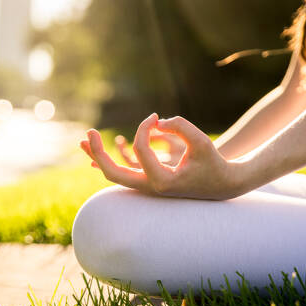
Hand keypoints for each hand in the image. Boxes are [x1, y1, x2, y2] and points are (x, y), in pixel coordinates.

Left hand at [80, 113, 239, 199]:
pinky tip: (99, 153)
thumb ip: (179, 126)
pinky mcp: (150, 180)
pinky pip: (125, 171)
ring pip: (115, 174)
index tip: (154, 117)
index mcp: (161, 182)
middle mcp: (150, 187)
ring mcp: (148, 186)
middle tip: (89, 133)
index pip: (140, 150)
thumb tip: (156, 123)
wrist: (222, 185)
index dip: (144, 128)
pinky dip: (113, 161)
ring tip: (83, 141)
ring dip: (99, 158)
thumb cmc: (213, 164)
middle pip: (113, 173)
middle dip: (98, 152)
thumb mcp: (200, 142)